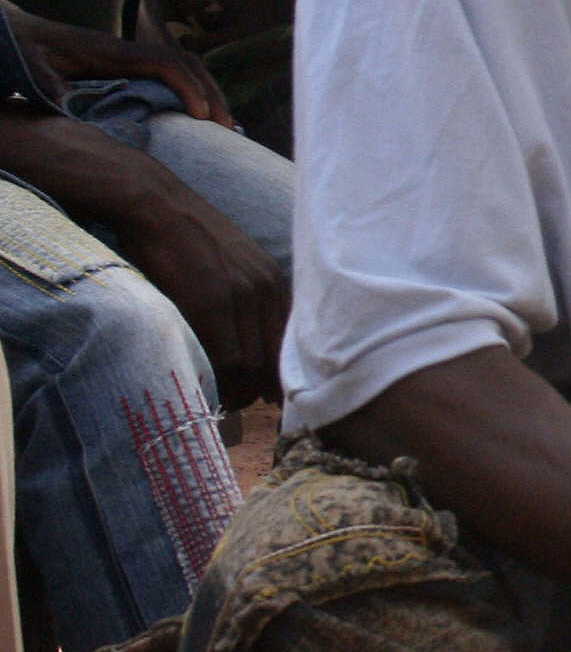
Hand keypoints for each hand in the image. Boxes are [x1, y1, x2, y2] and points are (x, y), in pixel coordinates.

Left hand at [6, 9, 233, 126]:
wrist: (22, 36)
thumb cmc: (28, 54)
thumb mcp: (35, 74)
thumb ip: (55, 92)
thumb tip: (73, 112)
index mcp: (113, 53)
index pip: (165, 64)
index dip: (188, 88)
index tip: (201, 117)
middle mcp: (130, 52)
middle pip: (187, 63)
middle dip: (212, 94)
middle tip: (228, 129)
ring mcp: (134, 58)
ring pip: (187, 68)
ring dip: (210, 93)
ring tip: (225, 127)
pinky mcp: (133, 67)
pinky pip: (176, 75)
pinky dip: (196, 94)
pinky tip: (203, 119)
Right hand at [113, 188, 285, 404]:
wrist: (154, 202)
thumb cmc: (186, 236)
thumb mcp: (234, 263)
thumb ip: (250, 298)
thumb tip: (254, 347)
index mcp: (275, 283)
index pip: (290, 344)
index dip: (281, 375)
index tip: (272, 396)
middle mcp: (266, 290)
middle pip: (275, 359)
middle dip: (262, 389)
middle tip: (244, 403)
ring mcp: (241, 295)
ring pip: (253, 364)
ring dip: (241, 391)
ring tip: (225, 399)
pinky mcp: (211, 301)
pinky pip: (227, 358)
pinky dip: (222, 380)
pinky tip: (211, 387)